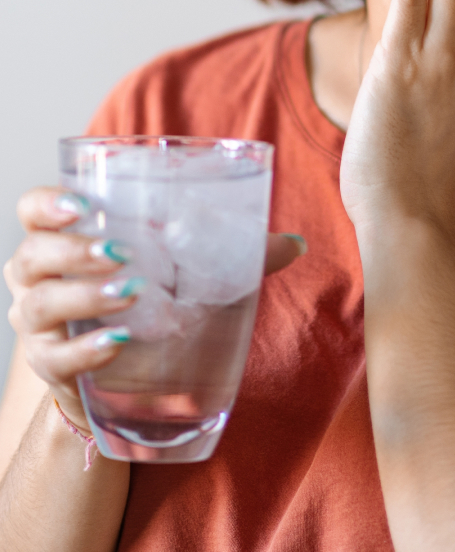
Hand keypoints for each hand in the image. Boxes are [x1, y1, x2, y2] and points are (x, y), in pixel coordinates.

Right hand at [4, 187, 305, 431]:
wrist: (125, 376)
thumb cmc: (151, 299)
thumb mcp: (185, 267)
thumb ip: (235, 251)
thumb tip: (296, 243)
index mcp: (66, 236)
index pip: (33, 209)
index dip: (47, 203)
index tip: (83, 204)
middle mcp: (39, 278)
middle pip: (33, 256)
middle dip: (73, 250)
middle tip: (120, 251)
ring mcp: (41, 326)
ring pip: (40, 305)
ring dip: (84, 296)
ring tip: (130, 293)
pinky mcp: (52, 368)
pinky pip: (57, 358)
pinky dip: (86, 350)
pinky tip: (118, 343)